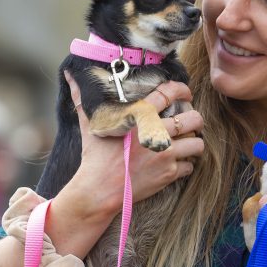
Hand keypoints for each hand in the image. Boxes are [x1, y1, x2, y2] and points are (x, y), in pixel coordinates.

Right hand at [63, 71, 204, 220]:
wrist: (99, 191)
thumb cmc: (94, 157)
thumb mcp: (90, 125)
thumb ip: (83, 99)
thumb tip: (70, 75)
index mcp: (139, 117)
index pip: (169, 93)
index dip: (182, 90)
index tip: (185, 92)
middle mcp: (156, 133)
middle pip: (193, 118)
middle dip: (196, 118)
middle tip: (190, 122)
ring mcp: (164, 154)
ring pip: (197, 143)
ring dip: (194, 143)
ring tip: (189, 143)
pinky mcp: (168, 174)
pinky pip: (190, 166)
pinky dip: (186, 165)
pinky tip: (178, 163)